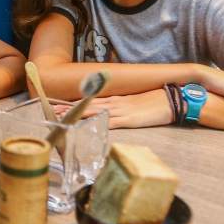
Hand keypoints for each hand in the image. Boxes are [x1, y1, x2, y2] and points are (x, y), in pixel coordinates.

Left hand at [53, 90, 173, 129]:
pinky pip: (108, 121)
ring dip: (75, 114)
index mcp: (116, 99)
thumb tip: (112, 111)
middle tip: (52, 109)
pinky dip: (94, 122)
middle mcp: (114, 103)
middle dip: (69, 108)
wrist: (172, 100)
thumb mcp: (135, 102)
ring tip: (60, 116)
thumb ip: (123, 106)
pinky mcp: (128, 120)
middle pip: (87, 105)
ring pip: (92, 112)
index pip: (91, 100)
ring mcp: (120, 111)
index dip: (74, 103)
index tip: (60, 104)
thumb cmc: (156, 101)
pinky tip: (83, 124)